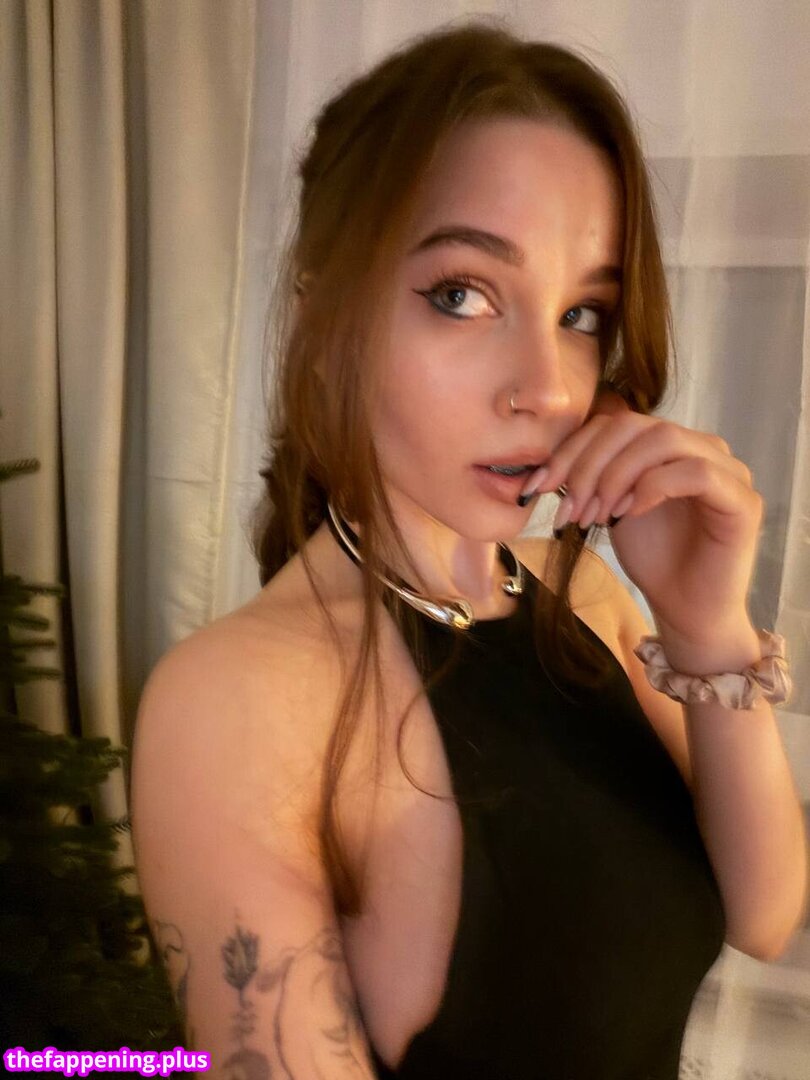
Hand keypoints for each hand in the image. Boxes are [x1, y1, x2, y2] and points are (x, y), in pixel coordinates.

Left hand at [533, 386, 763, 648]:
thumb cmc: (653, 559)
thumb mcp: (609, 508)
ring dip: (616, 476)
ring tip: (596, 516)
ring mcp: (726, 469)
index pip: (613, 423)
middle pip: (633, 425)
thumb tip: (544, 463)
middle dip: (588, 465)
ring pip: (662, 439)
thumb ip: (591, 477)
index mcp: (667, 444)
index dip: (571, 450)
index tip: (539, 486)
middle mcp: (700, 446)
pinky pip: (695, 471)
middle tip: (568, 508)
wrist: (686, 609)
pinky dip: (653, 487)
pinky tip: (629, 514)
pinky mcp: (742, 499)